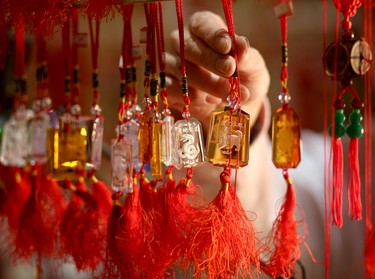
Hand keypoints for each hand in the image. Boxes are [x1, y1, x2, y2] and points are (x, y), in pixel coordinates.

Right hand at [165, 11, 269, 135]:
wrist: (236, 108)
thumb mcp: (253, 68)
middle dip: (209, 59)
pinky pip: (171, 88)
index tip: (227, 47)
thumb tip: (241, 44)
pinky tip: (209, 102)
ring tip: (228, 94)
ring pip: (180, 68)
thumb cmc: (244, 79)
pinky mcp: (167, 86)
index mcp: (204, 29)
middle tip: (230, 70)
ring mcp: (172, 64)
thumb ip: (247, 57)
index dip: (213, 34)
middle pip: (187, 46)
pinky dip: (192, 97)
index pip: (202, 24)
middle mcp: (183, 43)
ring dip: (206, 83)